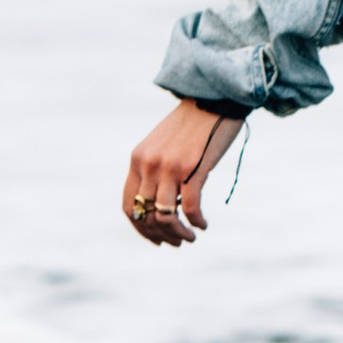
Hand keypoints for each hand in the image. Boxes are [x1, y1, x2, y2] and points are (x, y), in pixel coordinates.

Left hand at [122, 98, 243, 247]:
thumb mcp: (161, 145)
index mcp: (137, 160)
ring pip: (166, 216)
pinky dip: (196, 222)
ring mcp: (170, 167)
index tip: (155, 238)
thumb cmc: (191, 125)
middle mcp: (149, 165)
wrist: (214, 99)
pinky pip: (190, 207)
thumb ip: (154, 169)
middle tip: (176, 243)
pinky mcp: (193, 168)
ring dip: (178, 234)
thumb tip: (160, 204)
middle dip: (160, 235)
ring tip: (190, 237)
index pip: (128, 205)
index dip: (140, 228)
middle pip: (146, 215)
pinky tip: (203, 224)